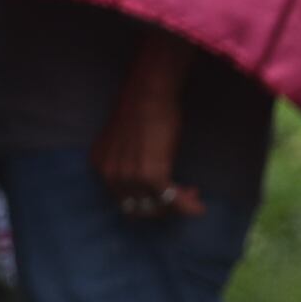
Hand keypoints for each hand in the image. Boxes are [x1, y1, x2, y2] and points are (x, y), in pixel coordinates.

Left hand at [90, 37, 195, 218]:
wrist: (149, 93)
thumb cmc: (142, 106)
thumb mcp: (124, 139)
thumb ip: (127, 159)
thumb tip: (147, 172)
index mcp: (101, 164)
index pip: (121, 197)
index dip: (145, 199)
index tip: (163, 192)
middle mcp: (110, 175)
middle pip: (137, 208)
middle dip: (160, 207)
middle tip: (181, 196)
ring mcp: (130, 177)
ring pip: (155, 206)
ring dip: (176, 206)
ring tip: (192, 196)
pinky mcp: (151, 176)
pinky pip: (172, 200)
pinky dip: (187, 207)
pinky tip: (199, 208)